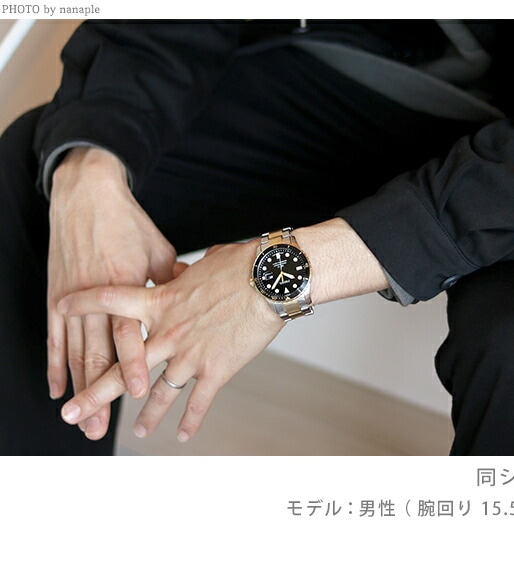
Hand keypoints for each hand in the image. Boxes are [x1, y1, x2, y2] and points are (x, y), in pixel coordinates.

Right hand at [47, 147, 175, 438]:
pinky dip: (55, 364)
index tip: (143, 389)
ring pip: (74, 354)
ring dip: (77, 389)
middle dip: (99, 394)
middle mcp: (97, 298)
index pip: (130, 333)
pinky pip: (54, 338)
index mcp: (127, 286)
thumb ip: (173, 284)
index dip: (135, 362)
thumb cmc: (129, 223)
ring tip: (79, 420)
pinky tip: (57, 388)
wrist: (87, 194)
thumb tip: (192, 307)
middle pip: (97, 355)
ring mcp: (73, 299)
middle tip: (99, 428)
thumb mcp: (159, 251)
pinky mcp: (57, 296)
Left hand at [58, 240, 283, 441]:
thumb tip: (181, 271)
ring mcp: (190, 355)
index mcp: (161, 301)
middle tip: (70, 413)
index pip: (109, 300)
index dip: (82, 303)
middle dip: (93, 395)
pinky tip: (182, 435)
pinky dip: (190, 421)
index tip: (61, 307)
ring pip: (159, 394)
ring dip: (146, 417)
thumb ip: (183, 273)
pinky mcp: (216, 370)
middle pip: (122, 370)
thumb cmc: (240, 265)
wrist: (268, 281)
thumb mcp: (203, 264)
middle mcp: (167, 333)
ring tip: (136, 432)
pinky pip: (198, 403)